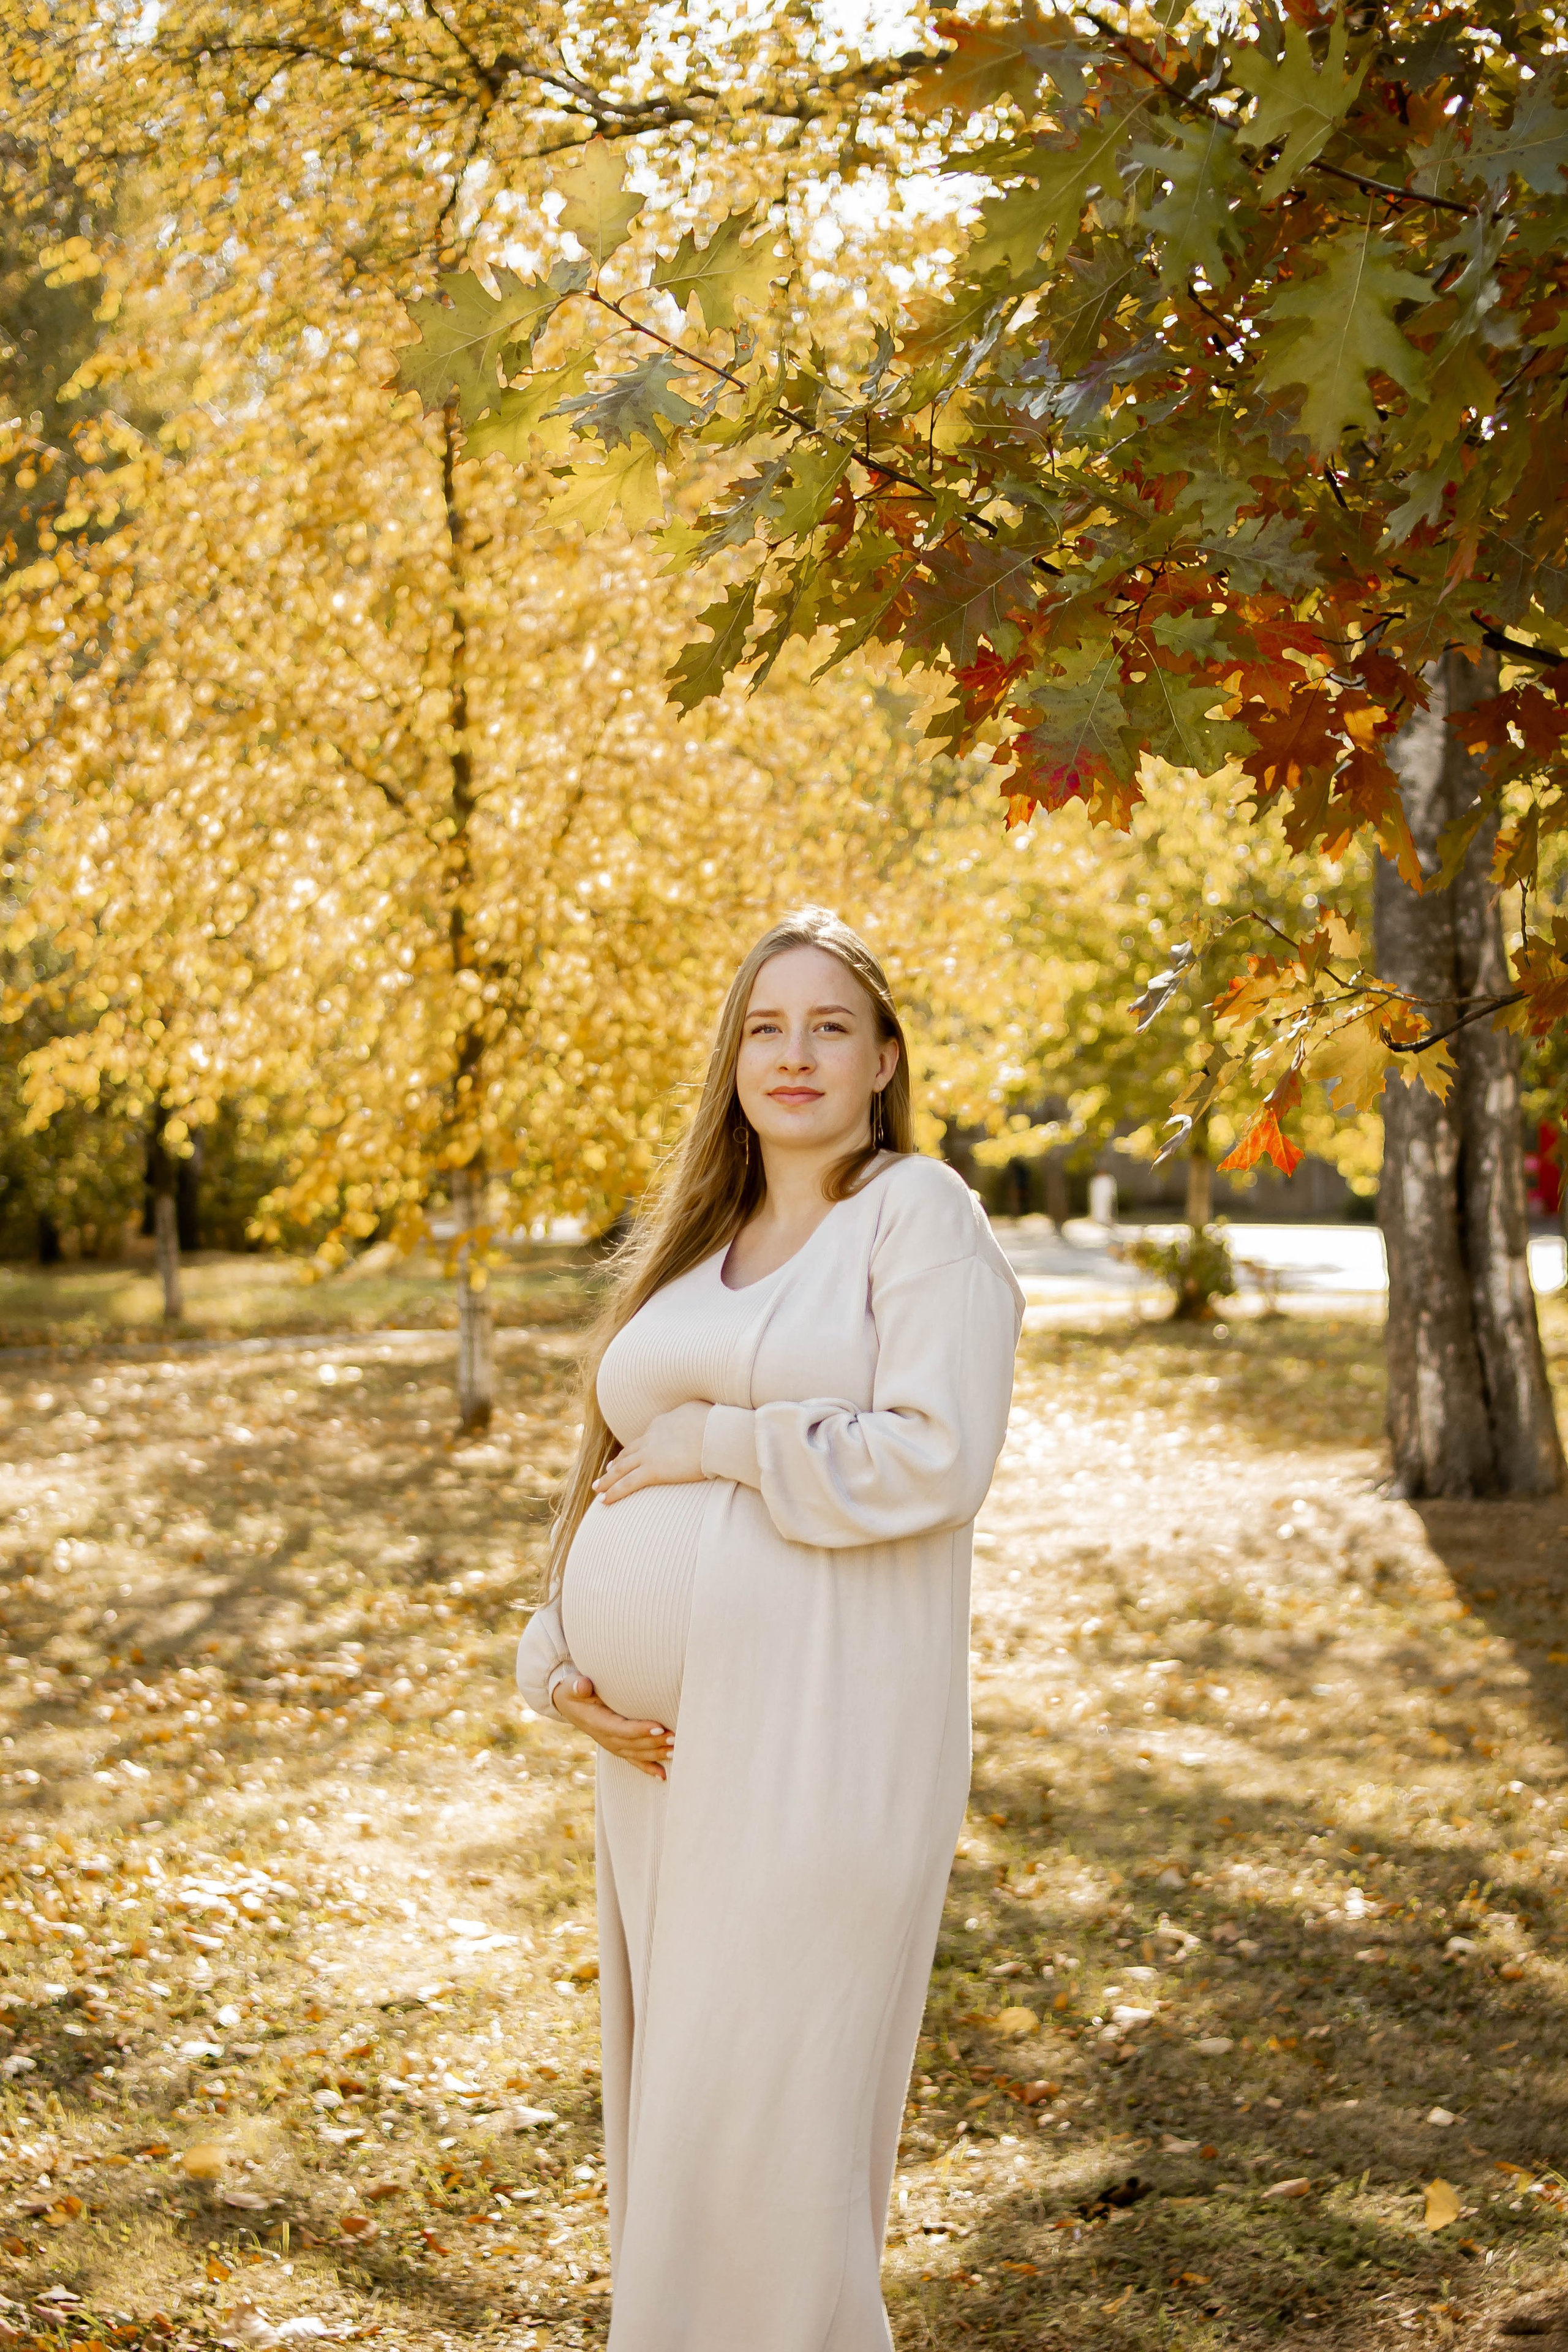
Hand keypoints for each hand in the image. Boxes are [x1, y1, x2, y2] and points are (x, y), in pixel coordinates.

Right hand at [551, 1673, 674, 1779]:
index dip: (640, 1730)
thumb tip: (583, 1686)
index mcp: (597, 1723)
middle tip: (675, 1737)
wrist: (568, 1705)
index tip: (659, 1727)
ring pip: (637, 1754)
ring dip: (656, 1754)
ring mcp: (613, 1745)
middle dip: (654, 1743)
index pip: (621, 1729)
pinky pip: (634, 1761)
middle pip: (633, 1744)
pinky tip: (663, 1777)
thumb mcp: (572, 1686)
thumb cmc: (574, 1692)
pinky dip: (649, 1769)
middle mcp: (606, 1738)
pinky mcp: (618, 1747)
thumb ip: (577, 1686)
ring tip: (675, 1750)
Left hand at [593, 1400, 711, 1504]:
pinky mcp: (653, 1471)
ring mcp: (649, 1454)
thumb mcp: (701, 1412)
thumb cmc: (716, 1423)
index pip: (644, 1438)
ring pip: (621, 1469)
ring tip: (598, 1487)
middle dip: (616, 1463)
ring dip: (608, 1479)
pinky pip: (627, 1484)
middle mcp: (650, 1438)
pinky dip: (613, 1492)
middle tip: (608, 1470)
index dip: (634, 1448)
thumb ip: (694, 1417)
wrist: (716, 1433)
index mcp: (662, 1423)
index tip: (629, 1454)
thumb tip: (698, 1415)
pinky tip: (604, 1500)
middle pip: (628, 1453)